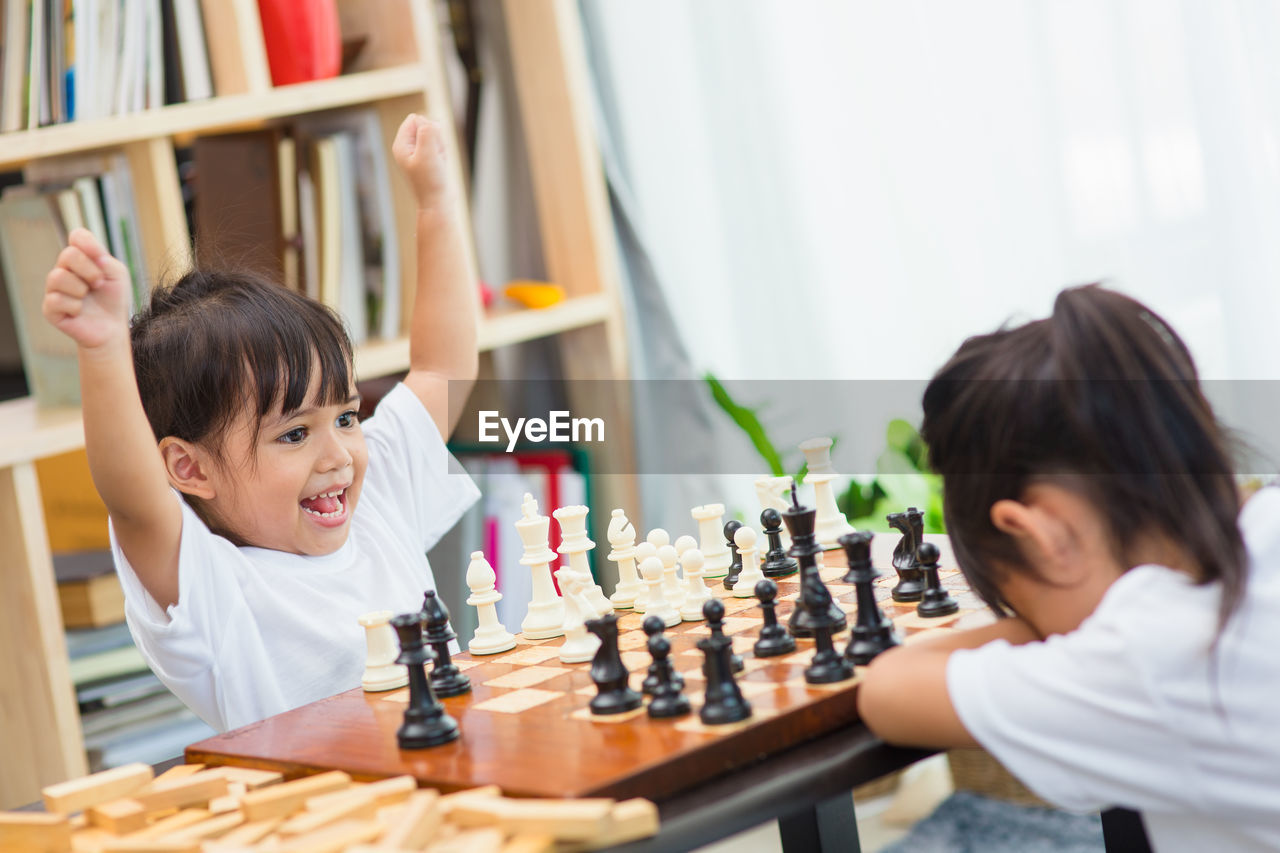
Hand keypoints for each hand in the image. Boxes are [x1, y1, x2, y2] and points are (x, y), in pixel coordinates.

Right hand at [43, 228, 132, 351]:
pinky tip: (79, 311)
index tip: (102, 259)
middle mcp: (63, 269)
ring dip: (81, 289)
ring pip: (58, 277)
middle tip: (99, 284)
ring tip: (87, 297)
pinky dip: (74, 306)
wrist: (111, 327)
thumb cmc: (113, 298)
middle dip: (90, 271)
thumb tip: (93, 254)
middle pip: (67, 255)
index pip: (77, 236)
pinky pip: (56, 300)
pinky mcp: (49, 308)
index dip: (88, 244)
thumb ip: (106, 260)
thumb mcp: (118, 276)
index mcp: (80, 258)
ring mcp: (53, 288)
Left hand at [392, 113, 453, 208]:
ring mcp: (418, 152)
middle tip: (435, 156)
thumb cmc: (430, 181)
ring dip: (441, 146)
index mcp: (401, 145)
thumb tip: (431, 122)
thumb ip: (427, 132)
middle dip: (435, 137)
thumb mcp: (427, 153)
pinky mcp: (428, 158)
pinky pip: (438, 145)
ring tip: (438, 162)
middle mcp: (407, 147)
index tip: (429, 147)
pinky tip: (441, 164)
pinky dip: (443, 152)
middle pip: (425, 125)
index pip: (415, 119)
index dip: (427, 128)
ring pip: (434, 135)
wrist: (438, 202)